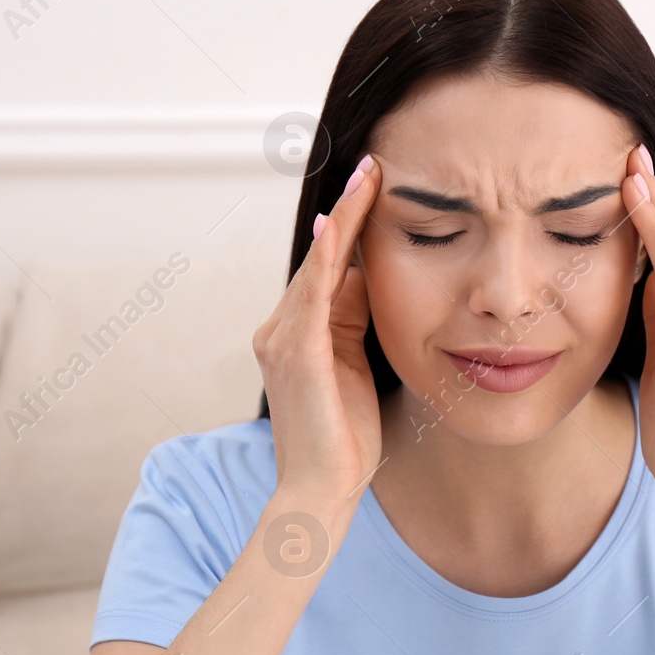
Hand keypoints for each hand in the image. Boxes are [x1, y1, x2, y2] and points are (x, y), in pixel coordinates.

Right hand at [253, 154, 382, 503]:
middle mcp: (279, 328)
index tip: (375, 186)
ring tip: (370, 176)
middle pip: (321, 256)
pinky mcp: (295, 349)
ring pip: (318, 262)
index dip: (350, 227)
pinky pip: (315, 287)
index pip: (327, 267)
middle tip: (374, 164)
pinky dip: (331, 250)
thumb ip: (355, 324)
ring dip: (344, 217)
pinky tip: (347, 219)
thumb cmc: (344, 438)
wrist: (320, 489)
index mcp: (297, 333)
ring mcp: (281, 337)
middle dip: (348, 210)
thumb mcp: (355, 368)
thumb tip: (367, 279)